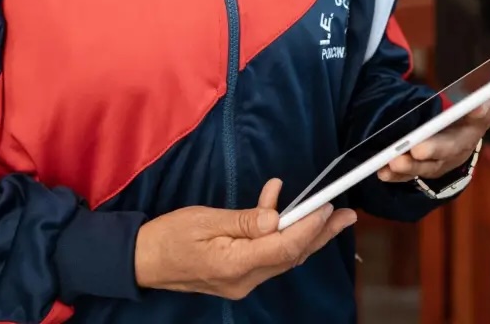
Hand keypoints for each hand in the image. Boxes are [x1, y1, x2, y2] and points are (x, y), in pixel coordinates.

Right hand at [134, 178, 355, 299]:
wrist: (142, 261)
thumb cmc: (168, 236)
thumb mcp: (204, 220)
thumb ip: (243, 221)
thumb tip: (276, 217)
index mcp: (234, 264)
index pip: (282, 247)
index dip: (307, 227)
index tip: (326, 207)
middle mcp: (243, 279)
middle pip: (291, 256)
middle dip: (320, 234)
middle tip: (347, 216)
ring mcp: (242, 282)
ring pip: (283, 258)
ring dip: (306, 235)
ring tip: (329, 215)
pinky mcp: (238, 277)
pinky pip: (268, 257)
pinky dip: (279, 235)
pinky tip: (277, 210)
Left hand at [377, 52, 489, 183]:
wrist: (462, 135)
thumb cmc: (475, 106)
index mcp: (481, 117)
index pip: (484, 113)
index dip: (482, 109)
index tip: (478, 105)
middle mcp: (465, 141)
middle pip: (452, 146)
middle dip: (436, 148)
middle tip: (417, 148)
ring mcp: (446, 159)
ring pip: (429, 165)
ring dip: (410, 166)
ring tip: (391, 161)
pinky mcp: (427, 169)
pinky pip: (411, 175)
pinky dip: (396, 175)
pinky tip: (381, 171)